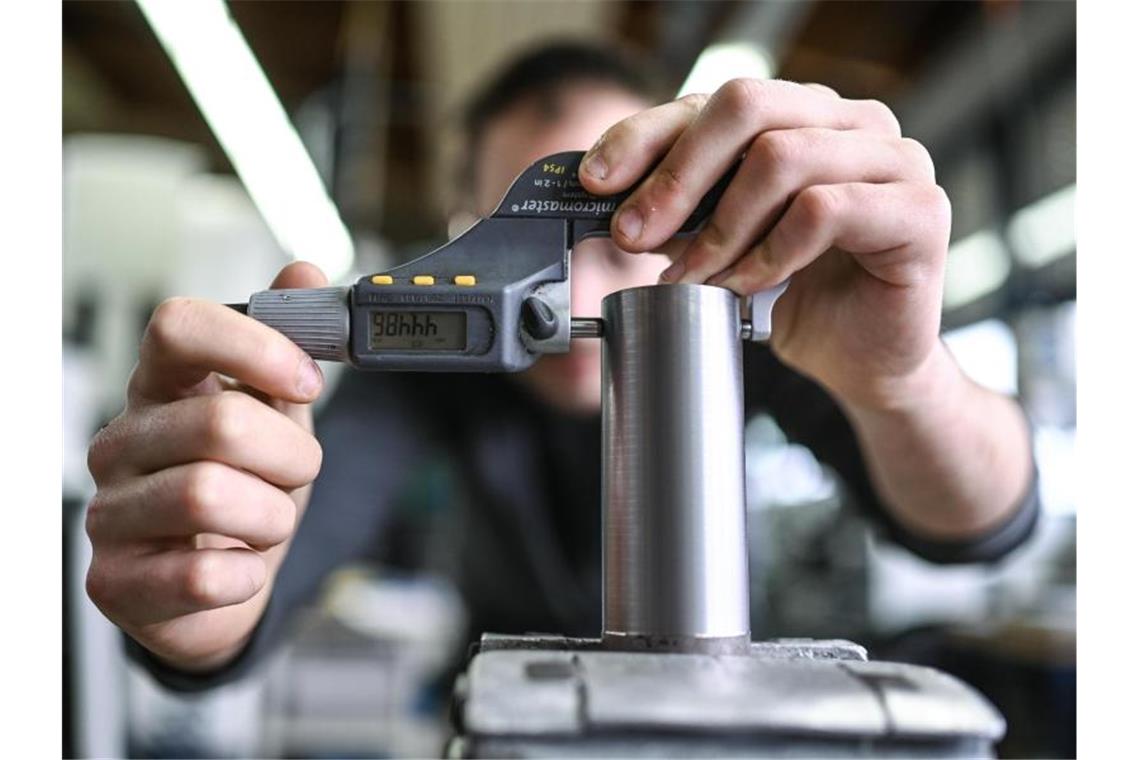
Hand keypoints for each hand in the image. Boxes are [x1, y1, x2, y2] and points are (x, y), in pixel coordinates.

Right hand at [85, 262, 326, 670]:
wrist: (221, 588)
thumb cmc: (246, 491)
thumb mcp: (279, 415)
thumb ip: (289, 348)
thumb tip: (305, 272)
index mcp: (161, 389)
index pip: (179, 327)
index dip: (254, 346)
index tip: (307, 380)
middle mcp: (122, 442)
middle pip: (220, 421)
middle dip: (291, 456)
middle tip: (296, 474)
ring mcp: (108, 512)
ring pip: (208, 496)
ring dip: (271, 516)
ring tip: (266, 522)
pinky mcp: (113, 582)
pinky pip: (201, 576)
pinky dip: (246, 574)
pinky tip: (239, 568)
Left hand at [578, 79, 951, 410]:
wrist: (864, 362)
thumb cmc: (798, 297)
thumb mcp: (722, 243)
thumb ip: (683, 210)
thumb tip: (611, 195)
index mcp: (807, 115)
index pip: (715, 101)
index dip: (647, 136)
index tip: (598, 183)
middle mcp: (855, 123)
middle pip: (747, 106)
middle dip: (676, 176)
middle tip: (634, 234)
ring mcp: (896, 160)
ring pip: (781, 157)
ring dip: (720, 227)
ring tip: (697, 275)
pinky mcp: (921, 211)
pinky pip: (824, 211)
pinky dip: (769, 254)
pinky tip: (747, 286)